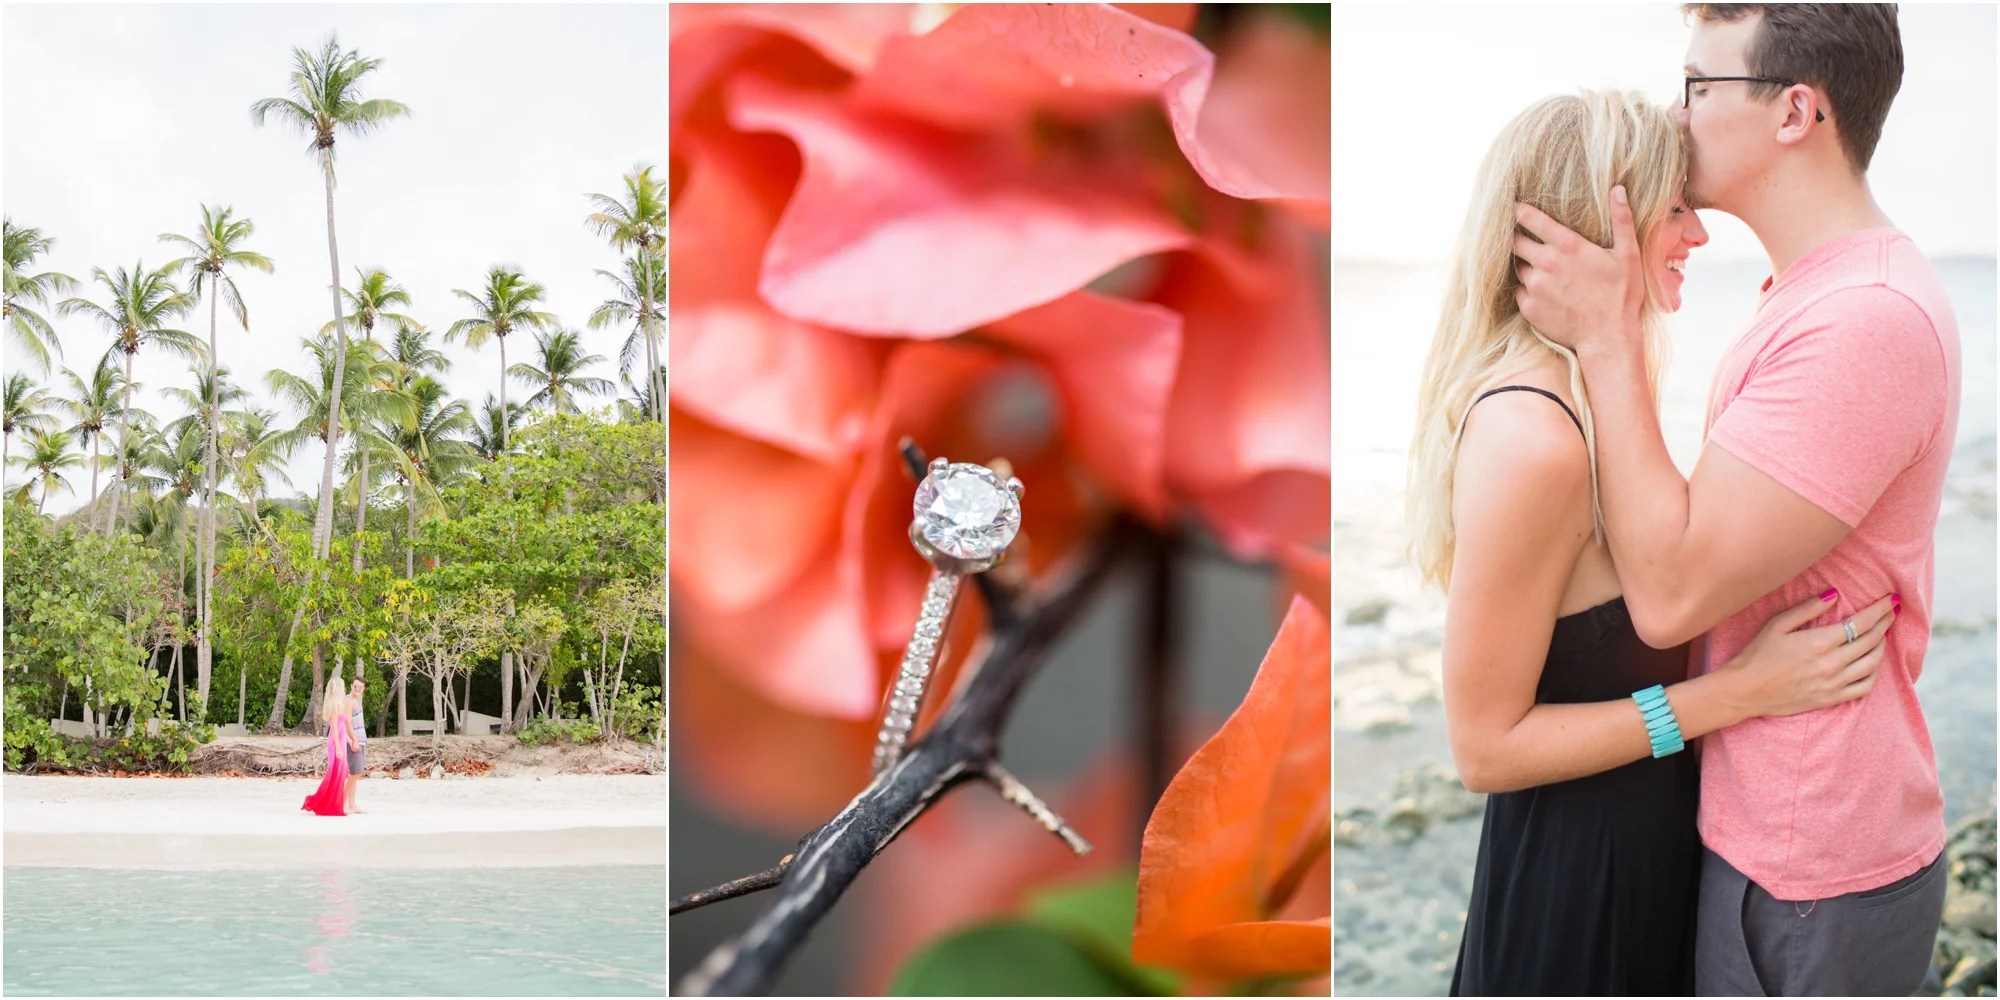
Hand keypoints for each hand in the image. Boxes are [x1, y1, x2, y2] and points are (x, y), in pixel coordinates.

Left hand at [1512, 186, 1646, 354]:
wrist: (1608, 337)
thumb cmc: (1621, 295)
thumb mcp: (1628, 254)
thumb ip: (1621, 220)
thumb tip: (1617, 189)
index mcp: (1568, 246)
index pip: (1532, 220)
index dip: (1520, 212)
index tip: (1515, 208)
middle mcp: (1546, 263)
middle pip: (1516, 242)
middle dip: (1519, 239)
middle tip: (1527, 241)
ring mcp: (1535, 286)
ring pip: (1518, 267)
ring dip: (1526, 266)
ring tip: (1544, 272)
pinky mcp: (1528, 307)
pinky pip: (1519, 291)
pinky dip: (1527, 289)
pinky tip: (1545, 293)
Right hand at [1720, 590, 1896, 717]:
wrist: (1746, 691)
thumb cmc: (1758, 655)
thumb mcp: (1776, 625)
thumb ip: (1807, 609)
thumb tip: (1834, 595)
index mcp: (1819, 642)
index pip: (1861, 622)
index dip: (1880, 609)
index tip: (1892, 599)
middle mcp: (1832, 663)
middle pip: (1871, 640)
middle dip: (1886, 623)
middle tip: (1893, 612)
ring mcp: (1834, 683)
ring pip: (1872, 663)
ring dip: (1882, 646)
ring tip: (1883, 634)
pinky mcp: (1832, 698)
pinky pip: (1865, 687)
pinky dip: (1874, 673)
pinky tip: (1872, 663)